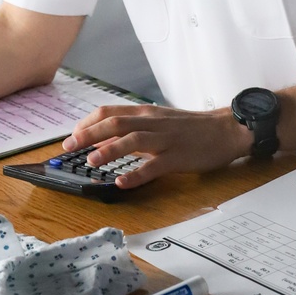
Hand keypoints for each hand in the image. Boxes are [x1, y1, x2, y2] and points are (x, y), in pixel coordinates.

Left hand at [62, 103, 250, 188]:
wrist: (225, 130)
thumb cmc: (190, 128)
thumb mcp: (159, 121)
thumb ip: (134, 128)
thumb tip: (105, 138)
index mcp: (146, 113)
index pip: (110, 112)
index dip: (88, 123)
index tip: (72, 135)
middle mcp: (152, 122)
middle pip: (115, 123)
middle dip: (89, 134)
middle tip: (70, 147)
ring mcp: (165, 139)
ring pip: (132, 141)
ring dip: (109, 151)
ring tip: (91, 162)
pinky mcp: (177, 157)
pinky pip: (154, 166)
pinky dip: (136, 174)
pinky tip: (123, 183)